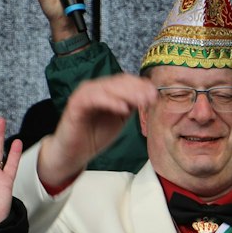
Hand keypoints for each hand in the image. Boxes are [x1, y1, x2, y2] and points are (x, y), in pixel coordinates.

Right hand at [39, 74, 154, 187]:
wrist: (75, 152)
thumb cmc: (96, 135)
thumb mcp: (120, 119)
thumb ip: (132, 106)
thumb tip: (150, 96)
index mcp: (105, 90)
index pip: (125, 81)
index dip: (141, 85)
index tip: (156, 94)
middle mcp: (94, 88)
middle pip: (118, 82)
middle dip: (137, 89)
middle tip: (152, 97)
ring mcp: (84, 95)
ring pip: (107, 88)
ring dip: (127, 93)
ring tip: (142, 101)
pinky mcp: (75, 105)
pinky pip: (93, 99)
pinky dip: (110, 102)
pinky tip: (124, 109)